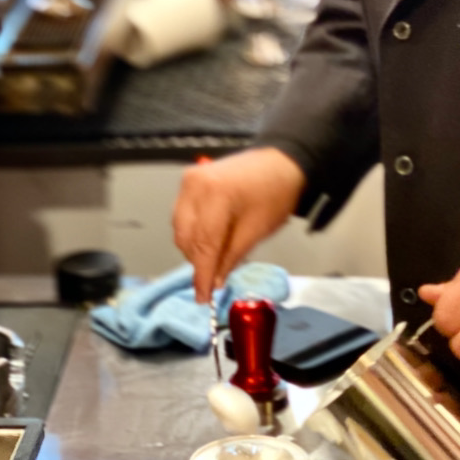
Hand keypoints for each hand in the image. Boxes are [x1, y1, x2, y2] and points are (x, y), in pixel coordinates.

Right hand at [173, 148, 305, 302]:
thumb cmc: (275, 192)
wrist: (279, 162)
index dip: (202, 275)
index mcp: (215, 195)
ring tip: (217, 255)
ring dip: (195, 248)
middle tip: (215, 277)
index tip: (203, 297)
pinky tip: (211, 238)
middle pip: (186, 238)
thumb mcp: (257, 230)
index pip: (202, 245)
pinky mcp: (189, 181)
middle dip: (199, 261)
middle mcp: (195, 186)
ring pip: (180, 229)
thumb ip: (231, 257)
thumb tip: (215, 280)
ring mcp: (189, 181)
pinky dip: (194, 232)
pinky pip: (182, 215)